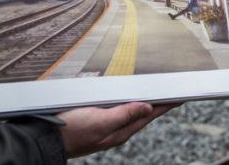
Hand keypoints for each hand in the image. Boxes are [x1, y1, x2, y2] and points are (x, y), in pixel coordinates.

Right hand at [57, 102, 177, 157]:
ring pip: (131, 109)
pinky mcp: (96, 120)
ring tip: (157, 91)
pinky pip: (117, 108)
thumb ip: (125, 114)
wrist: (45, 139)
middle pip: (144, 111)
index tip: (182, 95)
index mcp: (122, 130)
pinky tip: (128, 96)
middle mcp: (117, 128)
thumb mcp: (100, 121)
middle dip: (159, 100)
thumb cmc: (71, 131)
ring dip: (144, 99)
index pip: (151, 114)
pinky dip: (127, 100)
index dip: (167, 104)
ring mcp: (107, 124)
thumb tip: (149, 108)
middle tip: (174, 90)